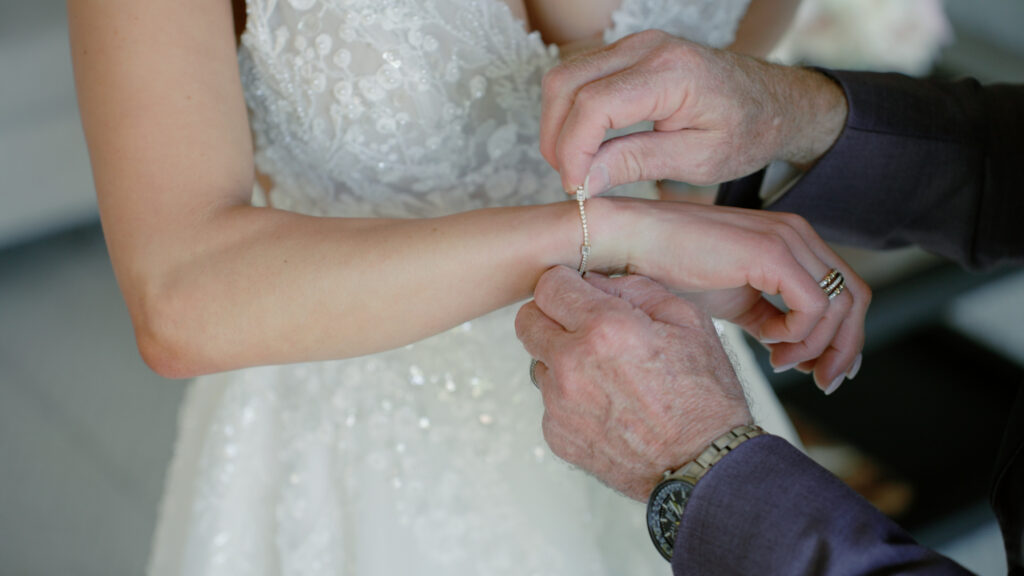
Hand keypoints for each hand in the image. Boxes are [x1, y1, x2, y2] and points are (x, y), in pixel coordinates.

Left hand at [515, 267, 751, 500]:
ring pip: (538, 361)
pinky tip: (608, 406)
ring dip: (561, 359)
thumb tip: (595, 280)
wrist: (705, 466)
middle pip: (527, 320)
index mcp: (605, 328)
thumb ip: (635, 289)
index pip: (548, 286)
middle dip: (551, 315)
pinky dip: (570, 398)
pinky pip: (549, 401)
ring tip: (606, 374)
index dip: (566, 285)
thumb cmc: (704, 395)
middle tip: (583, 326)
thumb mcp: (688, 322)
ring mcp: (559, 404)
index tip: (579, 292)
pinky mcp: (556, 435)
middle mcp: (572, 364)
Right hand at [540, 29, 846, 193]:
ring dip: (558, 125)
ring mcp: (634, 45)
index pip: (594, 105)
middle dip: (556, 138)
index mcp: (671, 73)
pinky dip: (570, 112)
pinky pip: (579, 76)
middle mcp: (647, 47)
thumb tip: (583, 180)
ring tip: (576, 167)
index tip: (575, 188)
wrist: (773, 102)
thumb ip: (637, 163)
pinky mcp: (628, 53)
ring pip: (564, 77)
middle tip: (569, 182)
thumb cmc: (747, 131)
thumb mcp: (698, 159)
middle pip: (566, 84)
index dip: (573, 150)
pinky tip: (585, 146)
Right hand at [588, 197, 869, 389]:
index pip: (845, 290)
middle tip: (822, 382)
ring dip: (815, 346)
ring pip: (840, 306)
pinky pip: (813, 306)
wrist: (631, 244)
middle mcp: (797, 234)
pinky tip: (767, 343)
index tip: (825, 373)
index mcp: (791, 242)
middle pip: (855, 298)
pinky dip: (798, 334)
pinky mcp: (772, 253)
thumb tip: (792, 348)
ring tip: (779, 363)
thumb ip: (767, 319)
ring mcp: (788, 239)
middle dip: (844, 348)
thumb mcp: (732, 302)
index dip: (845, 337)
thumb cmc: (670, 271)